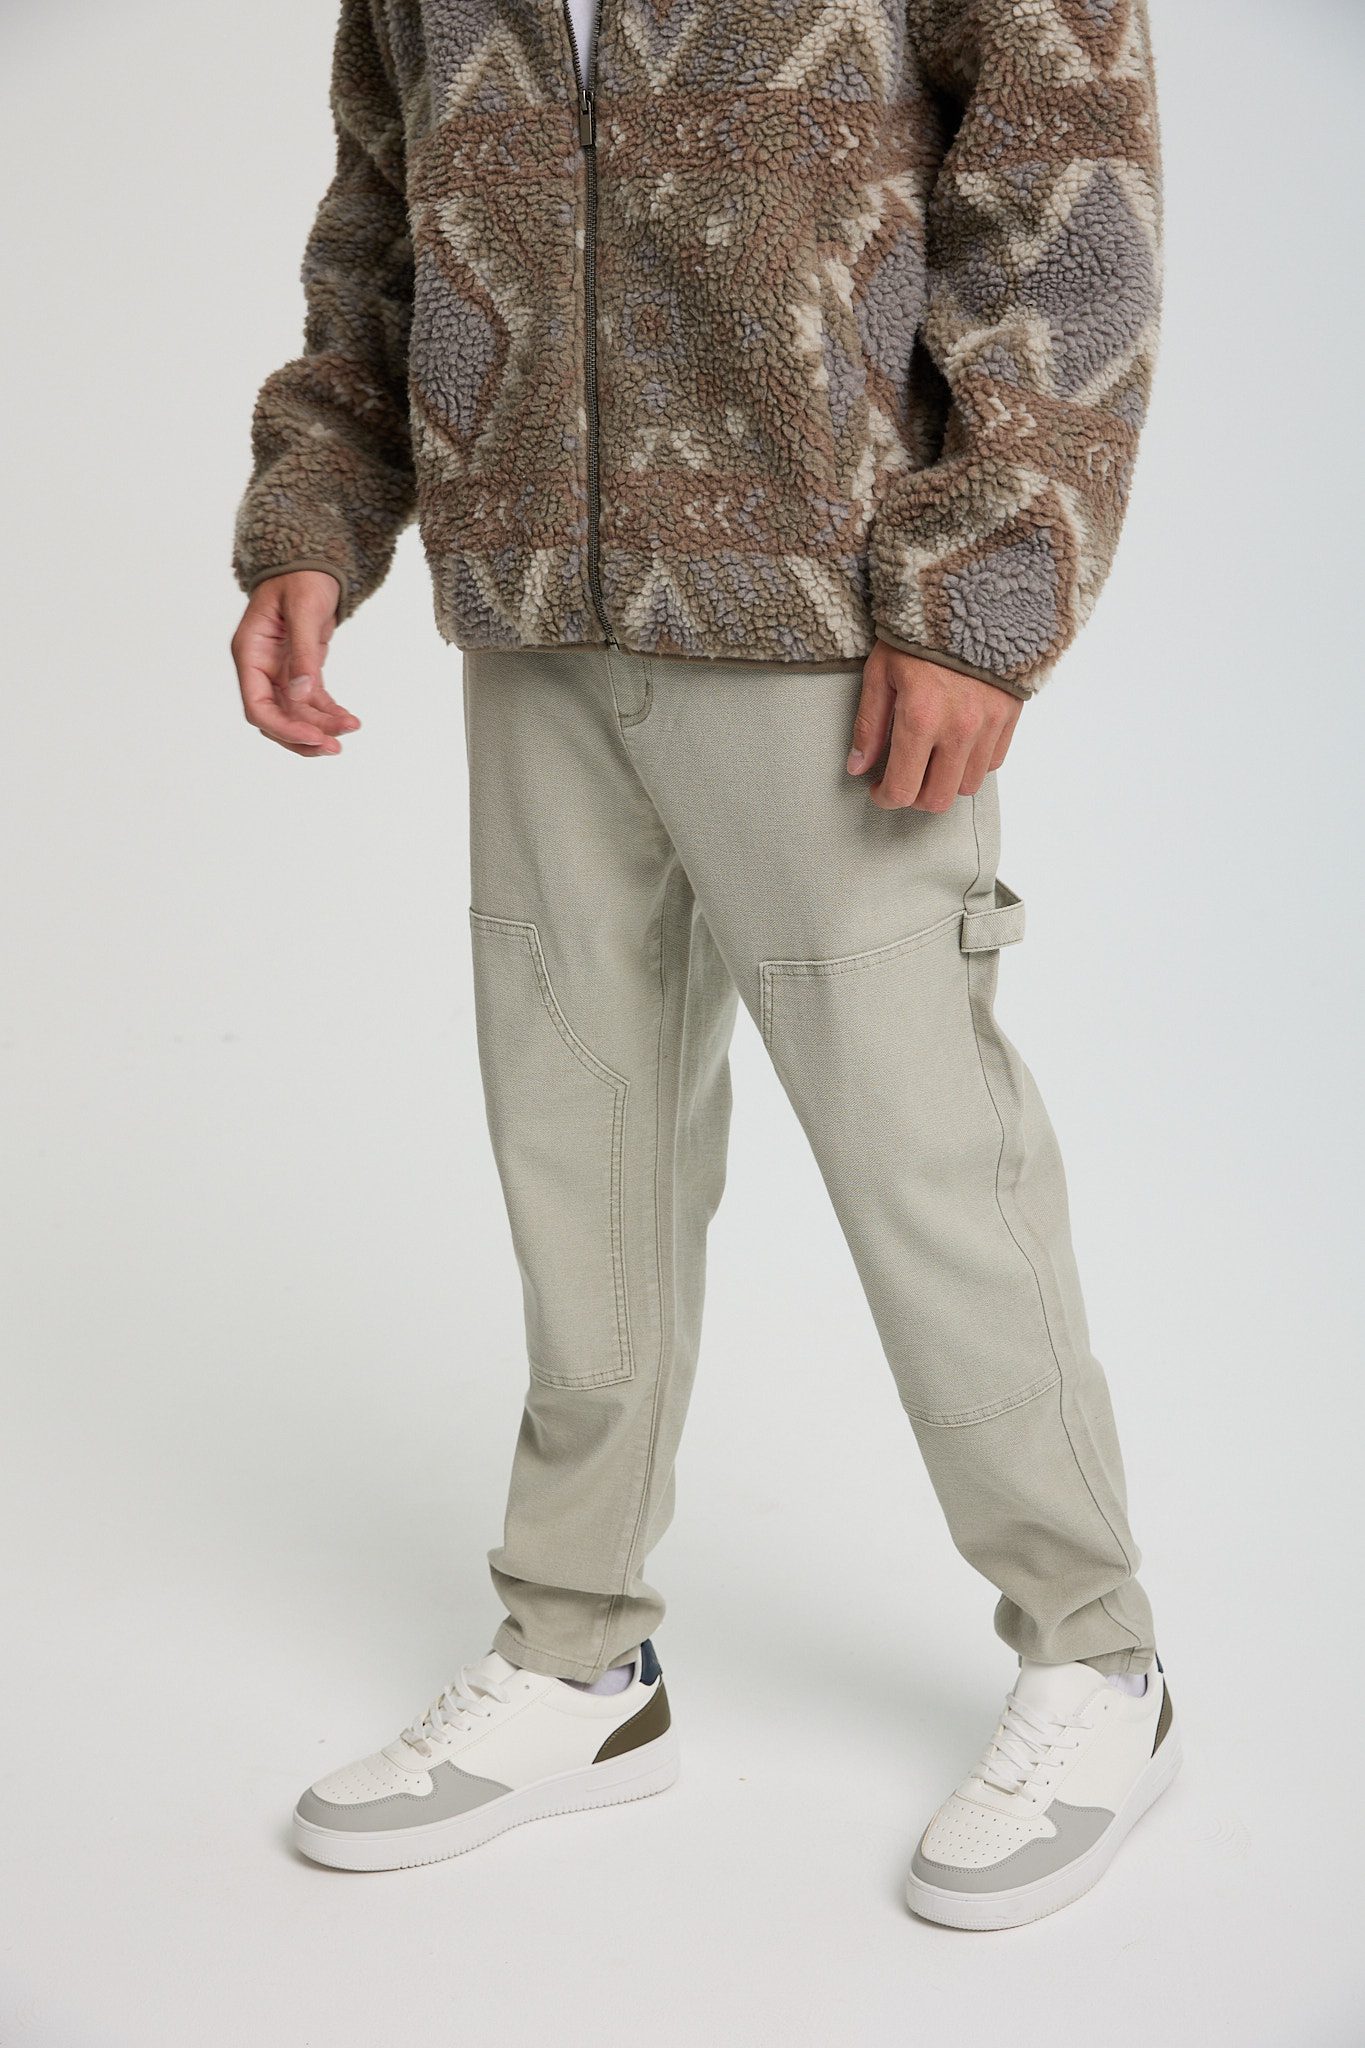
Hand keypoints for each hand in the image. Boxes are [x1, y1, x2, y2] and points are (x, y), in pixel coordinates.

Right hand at [231, 570, 358, 756]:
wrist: (311, 561)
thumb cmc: (302, 577)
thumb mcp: (304, 610)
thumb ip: (303, 653)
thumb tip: (301, 694)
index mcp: (250, 652)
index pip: (257, 706)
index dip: (284, 728)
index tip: (315, 737)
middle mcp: (260, 667)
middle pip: (275, 718)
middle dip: (304, 736)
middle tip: (336, 747)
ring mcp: (279, 671)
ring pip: (295, 715)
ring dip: (320, 728)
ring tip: (351, 730)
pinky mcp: (300, 670)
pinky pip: (311, 702)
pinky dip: (329, 713)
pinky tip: (349, 720)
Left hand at [847, 640, 1021, 810]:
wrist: (971, 596)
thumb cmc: (918, 632)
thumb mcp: (880, 672)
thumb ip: (869, 725)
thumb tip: (858, 768)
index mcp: (920, 718)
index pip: (902, 788)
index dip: (885, 798)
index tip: (877, 789)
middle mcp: (959, 729)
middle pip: (937, 799)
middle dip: (914, 798)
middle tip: (902, 780)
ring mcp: (988, 725)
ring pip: (967, 786)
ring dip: (944, 782)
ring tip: (929, 761)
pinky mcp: (1009, 716)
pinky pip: (992, 762)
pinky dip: (972, 764)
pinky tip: (955, 745)